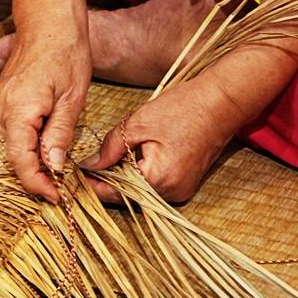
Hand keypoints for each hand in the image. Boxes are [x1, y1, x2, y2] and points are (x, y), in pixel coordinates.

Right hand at [0, 25, 90, 202]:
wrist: (49, 22)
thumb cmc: (66, 53)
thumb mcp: (72, 99)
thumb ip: (60, 136)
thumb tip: (54, 167)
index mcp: (18, 111)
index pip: (21, 162)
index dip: (38, 184)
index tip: (56, 197)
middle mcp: (0, 110)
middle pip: (16, 156)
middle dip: (38, 175)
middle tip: (64, 189)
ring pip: (15, 144)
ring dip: (35, 159)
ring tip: (60, 170)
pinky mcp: (2, 100)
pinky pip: (14, 131)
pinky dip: (30, 143)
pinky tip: (50, 146)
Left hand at [81, 72, 246, 202]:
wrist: (223, 102)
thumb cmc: (184, 108)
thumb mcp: (139, 123)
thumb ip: (111, 147)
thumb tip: (89, 164)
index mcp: (158, 180)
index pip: (114, 193)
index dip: (92, 185)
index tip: (75, 175)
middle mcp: (171, 193)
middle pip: (126, 196)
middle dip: (107, 180)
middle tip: (87, 165)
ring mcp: (181, 191)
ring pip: (140, 191)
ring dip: (123, 177)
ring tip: (107, 159)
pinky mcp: (186, 184)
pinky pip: (155, 185)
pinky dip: (141, 174)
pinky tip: (132, 158)